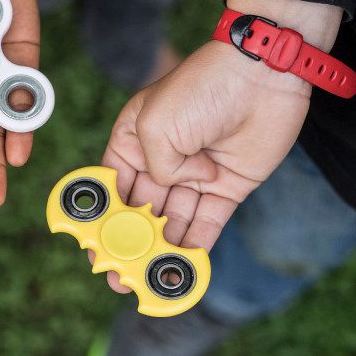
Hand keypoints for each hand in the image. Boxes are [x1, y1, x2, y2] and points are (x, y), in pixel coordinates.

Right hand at [95, 0, 343, 292]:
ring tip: (146, 281)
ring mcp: (195, 176)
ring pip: (173, 223)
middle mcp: (162, 160)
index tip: (93, 247)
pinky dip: (195, 247)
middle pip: (140, 212)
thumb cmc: (201, 88)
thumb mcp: (155, 127)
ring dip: (159, 251)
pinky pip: (208, 224)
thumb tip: (180, 196)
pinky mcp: (228, 186)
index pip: (110, 187)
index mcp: (133, 140)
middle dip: (129, 244)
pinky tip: (181, 270)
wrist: (262, 74)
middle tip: (118, 277)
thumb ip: (156, 172)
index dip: (100, 218)